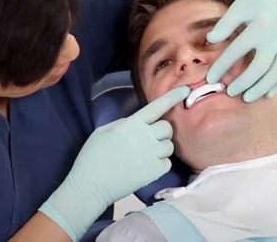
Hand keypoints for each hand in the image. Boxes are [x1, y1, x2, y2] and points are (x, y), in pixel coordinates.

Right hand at [39, 85, 189, 240]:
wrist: (91, 186)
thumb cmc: (92, 156)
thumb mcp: (103, 131)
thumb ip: (123, 123)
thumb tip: (137, 123)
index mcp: (132, 124)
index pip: (156, 107)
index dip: (172, 97)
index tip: (185, 90)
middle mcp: (145, 137)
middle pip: (167, 127)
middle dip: (162, 131)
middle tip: (151, 138)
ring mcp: (151, 155)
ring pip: (169, 146)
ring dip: (162, 148)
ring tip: (148, 154)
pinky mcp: (154, 172)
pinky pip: (167, 163)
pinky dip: (161, 164)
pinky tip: (147, 166)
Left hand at [206, 0, 276, 101]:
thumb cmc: (254, 1)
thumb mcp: (238, 7)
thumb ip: (224, 24)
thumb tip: (210, 40)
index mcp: (259, 26)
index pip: (237, 50)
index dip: (222, 66)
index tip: (210, 78)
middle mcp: (275, 38)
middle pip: (260, 67)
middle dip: (244, 82)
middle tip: (230, 92)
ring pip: (276, 73)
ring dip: (262, 88)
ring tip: (247, 98)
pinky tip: (268, 94)